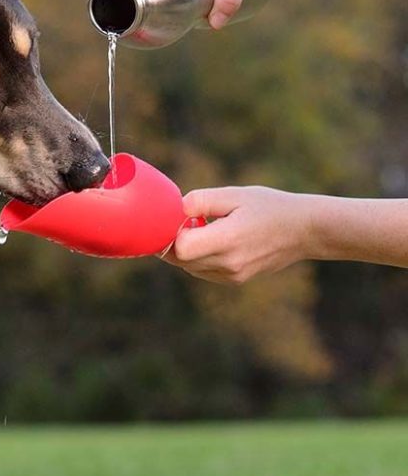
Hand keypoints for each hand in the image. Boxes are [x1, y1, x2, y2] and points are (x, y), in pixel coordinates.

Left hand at [167, 186, 313, 283]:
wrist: (305, 231)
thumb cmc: (270, 207)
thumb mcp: (235, 194)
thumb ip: (202, 200)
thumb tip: (176, 209)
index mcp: (228, 240)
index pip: (181, 248)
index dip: (172, 233)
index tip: (178, 218)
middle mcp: (228, 263)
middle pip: (180, 260)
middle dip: (173, 241)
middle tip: (184, 221)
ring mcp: (231, 275)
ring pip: (189, 267)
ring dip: (186, 250)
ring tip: (202, 228)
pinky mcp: (234, 280)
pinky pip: (202, 271)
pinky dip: (198, 258)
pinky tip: (212, 240)